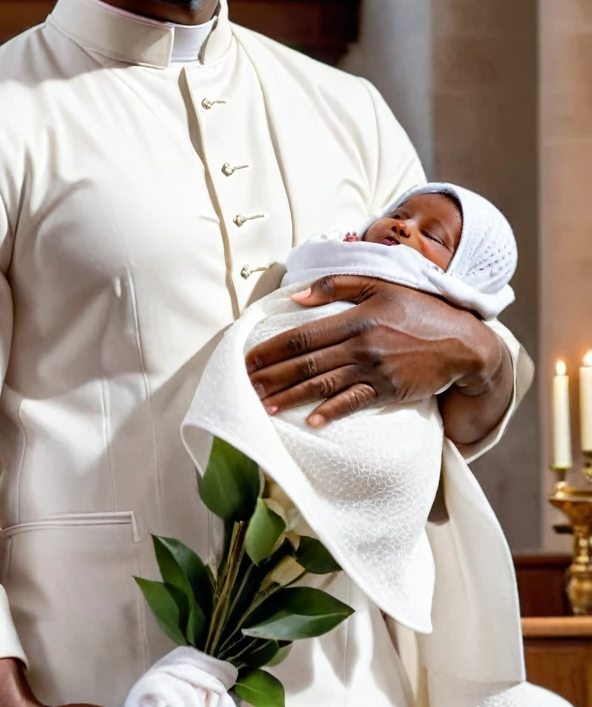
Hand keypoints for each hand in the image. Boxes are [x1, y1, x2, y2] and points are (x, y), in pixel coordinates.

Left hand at [245, 275, 510, 442]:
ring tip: (264, 405)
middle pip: (306, 363)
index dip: (271, 349)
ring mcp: (375, 369)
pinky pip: (353, 403)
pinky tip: (310, 421)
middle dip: (271, 376)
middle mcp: (360, 343)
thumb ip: (335, 286)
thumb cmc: (417, 309)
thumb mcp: (379, 284)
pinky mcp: (389, 390)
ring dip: (291, 396)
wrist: (461, 342)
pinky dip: (331, 412)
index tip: (247, 359)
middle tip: (244, 386)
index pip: (302, 335)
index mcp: (354, 316)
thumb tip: (295, 298)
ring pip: (323, 385)